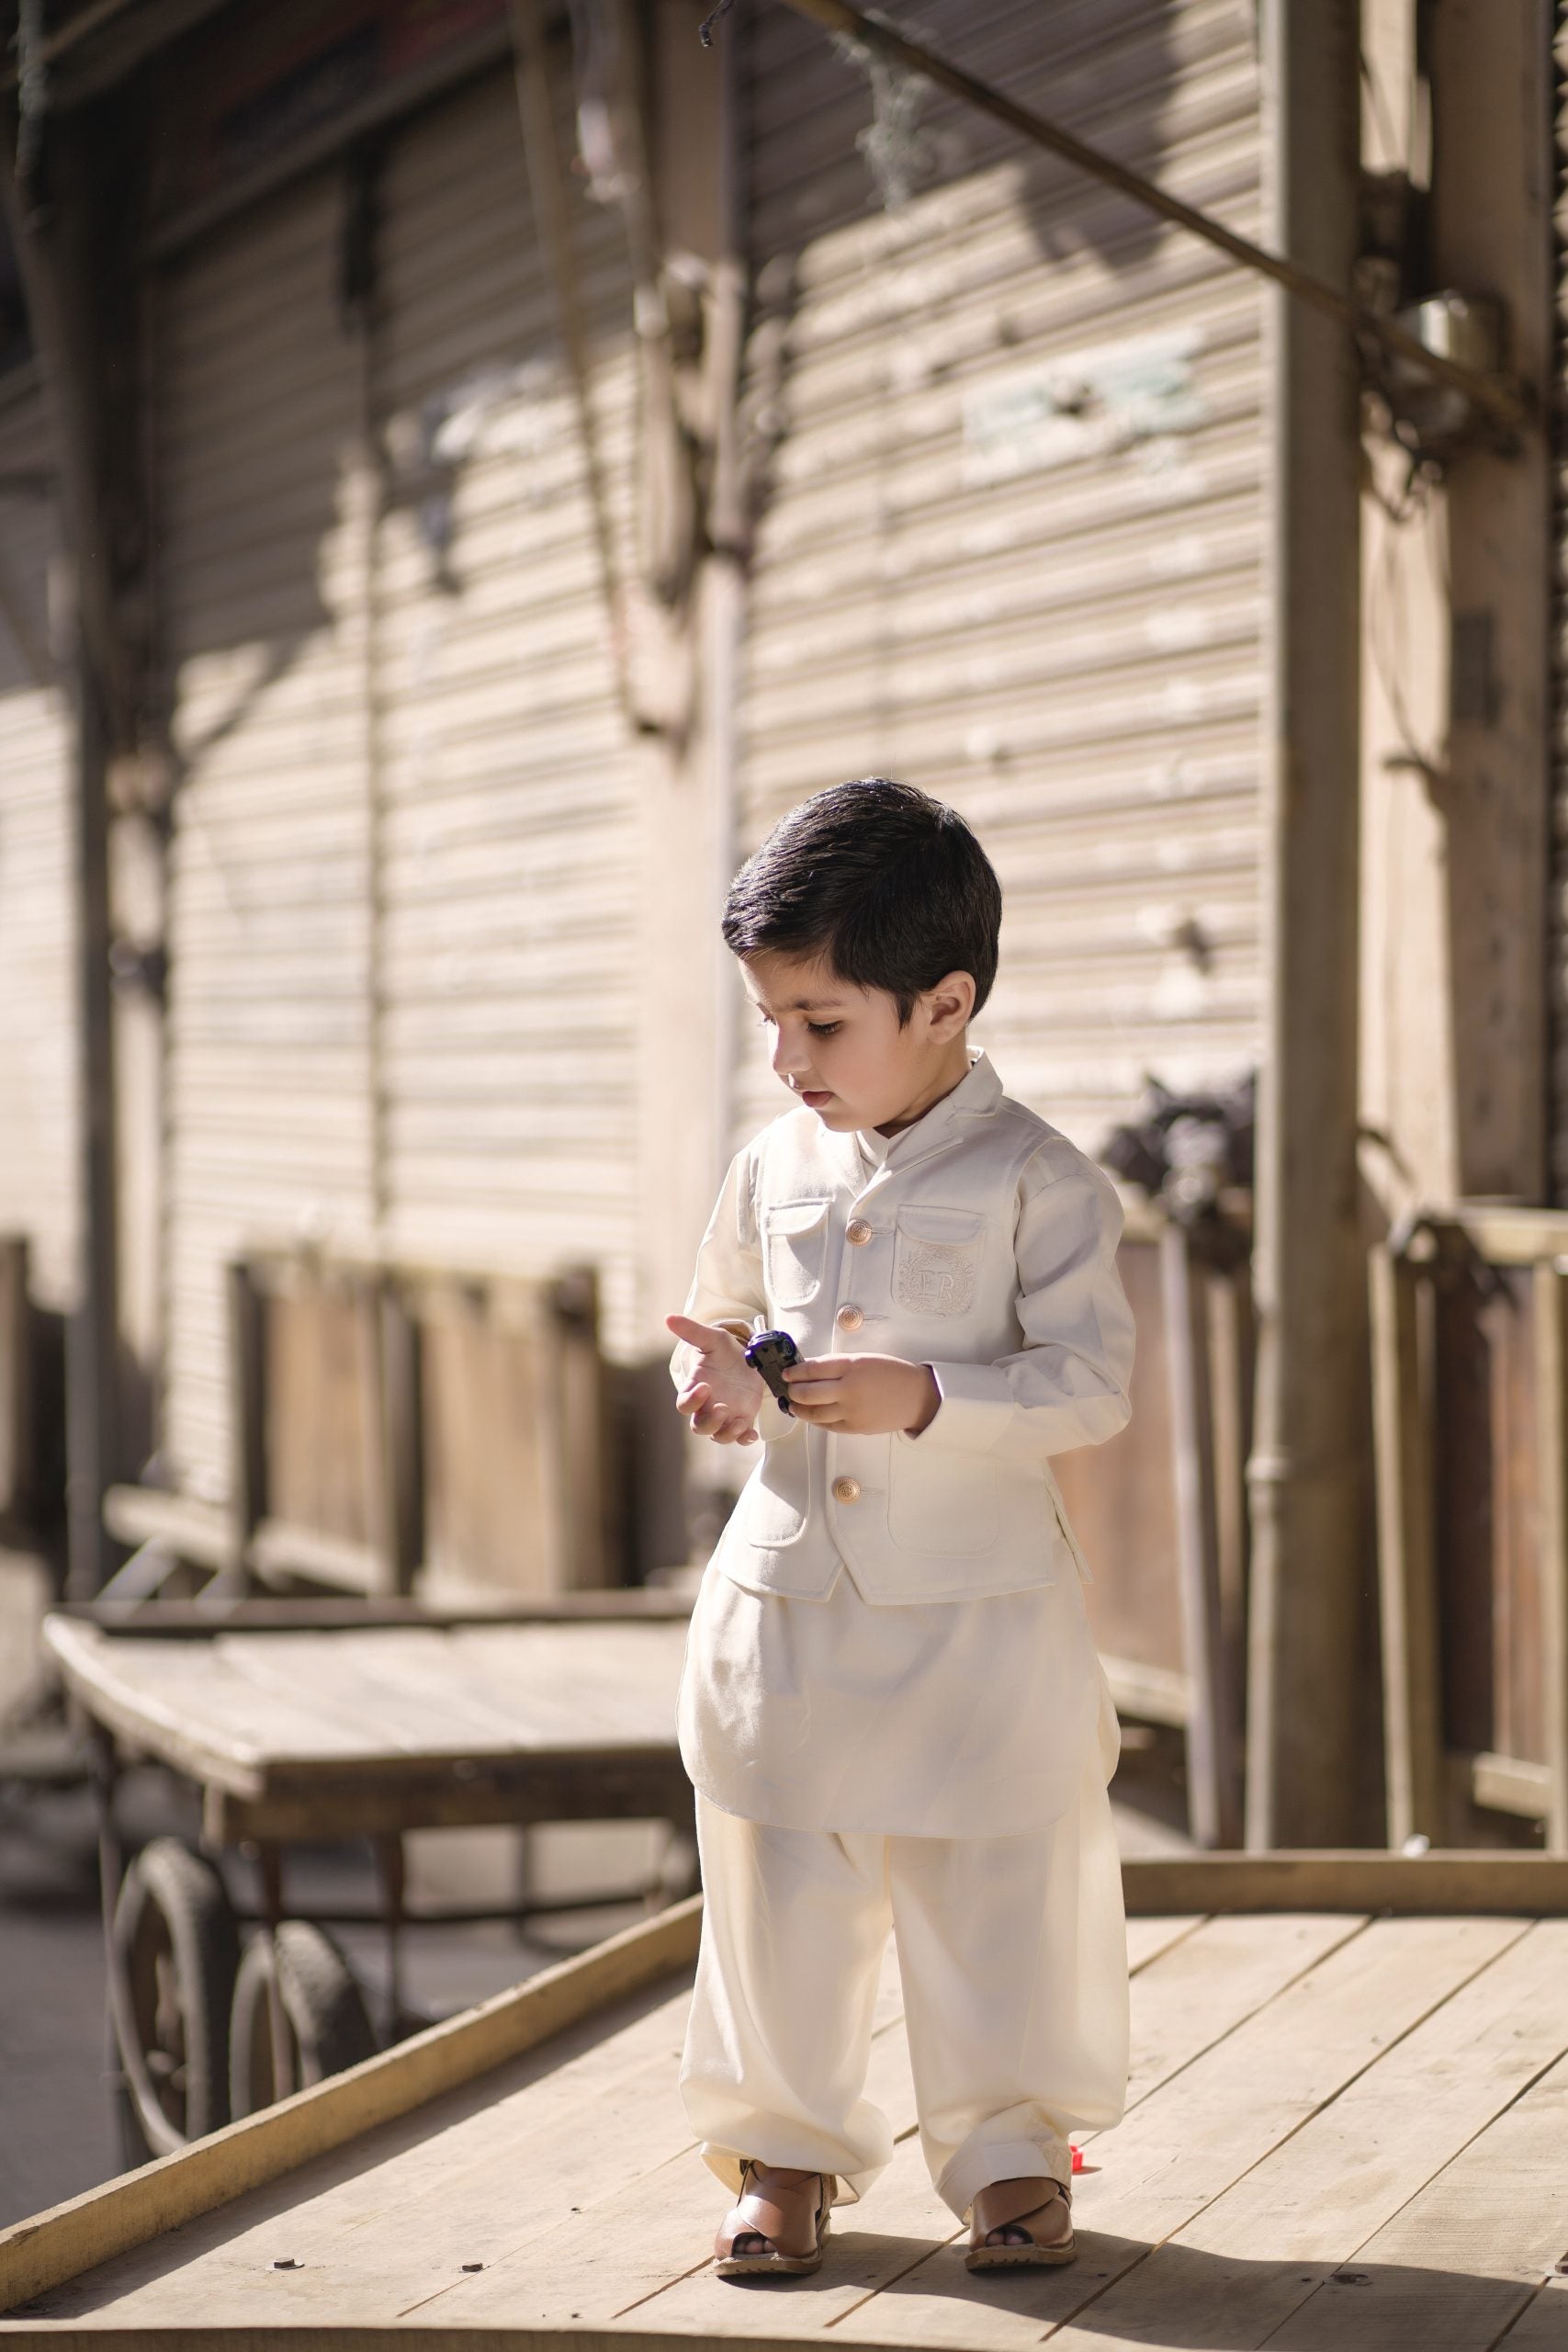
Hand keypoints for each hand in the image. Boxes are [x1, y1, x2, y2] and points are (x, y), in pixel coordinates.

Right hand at [666, 1314, 765, 1445]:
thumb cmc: (725, 1351)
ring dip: (727, 1434)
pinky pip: (740, 1438)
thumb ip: (692, 1331)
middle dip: (710, 1423)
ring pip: (718, 1436)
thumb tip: (669, 1317)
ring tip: (740, 1423)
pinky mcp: (742, 1419)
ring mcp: (725, 1415)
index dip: (691, 1400)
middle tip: (723, 1408)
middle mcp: (707, 1406)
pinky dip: (744, 1439)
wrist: (748, 1360)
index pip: (684, 1404)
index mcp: (696, 1388)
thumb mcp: (712, 1339)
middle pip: (698, 1427)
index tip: (706, 1387)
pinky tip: (752, 1434)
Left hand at [783, 1353, 939, 1435]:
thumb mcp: (865, 1360)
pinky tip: (811, 1415)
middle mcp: (849, 1389)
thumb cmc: (892, 1374)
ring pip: (815, 1413)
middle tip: (788, 1389)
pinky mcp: (856, 1427)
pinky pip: (828, 1425)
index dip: (795, 1372)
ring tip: (794, 1405)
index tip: (786, 1373)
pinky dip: (816, 1420)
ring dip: (799, 1409)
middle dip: (793, 1392)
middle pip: (809, 1393)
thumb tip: (809, 1371)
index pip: (813, 1369)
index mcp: (852, 1366)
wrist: (917, 1397)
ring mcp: (852, 1411)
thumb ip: (838, 1365)